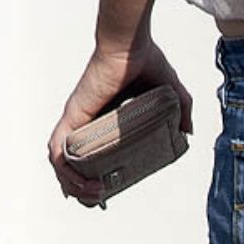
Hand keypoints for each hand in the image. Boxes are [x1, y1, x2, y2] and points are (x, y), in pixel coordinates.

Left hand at [48, 41, 192, 207]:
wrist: (129, 43)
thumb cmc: (145, 59)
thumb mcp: (172, 93)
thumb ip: (181, 113)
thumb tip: (186, 134)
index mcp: (103, 119)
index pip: (90, 153)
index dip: (91, 176)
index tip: (105, 192)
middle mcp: (86, 121)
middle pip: (71, 164)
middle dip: (79, 188)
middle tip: (99, 199)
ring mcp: (77, 120)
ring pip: (61, 162)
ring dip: (73, 186)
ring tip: (95, 195)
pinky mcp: (72, 117)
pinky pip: (57, 150)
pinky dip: (65, 172)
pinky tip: (81, 186)